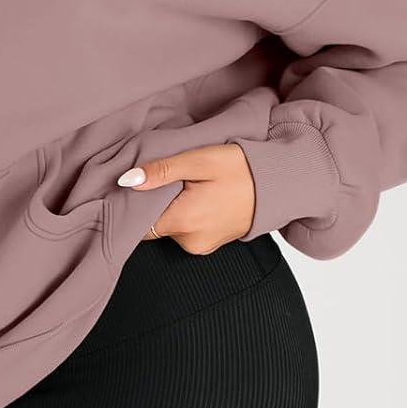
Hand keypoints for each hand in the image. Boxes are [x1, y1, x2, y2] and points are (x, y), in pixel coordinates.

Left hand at [118, 142, 255, 252]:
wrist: (278, 185)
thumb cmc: (241, 169)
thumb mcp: (199, 161)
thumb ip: (161, 171)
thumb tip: (128, 180)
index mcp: (182, 222)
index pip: (138, 222)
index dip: (135, 203)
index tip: (140, 185)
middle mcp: (189, 242)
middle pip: (152, 226)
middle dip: (154, 204)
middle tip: (169, 180)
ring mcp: (201, 246)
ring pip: (168, 228)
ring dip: (171, 209)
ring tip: (187, 187)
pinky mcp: (209, 245)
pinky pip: (184, 231)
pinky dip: (185, 216)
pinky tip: (197, 198)